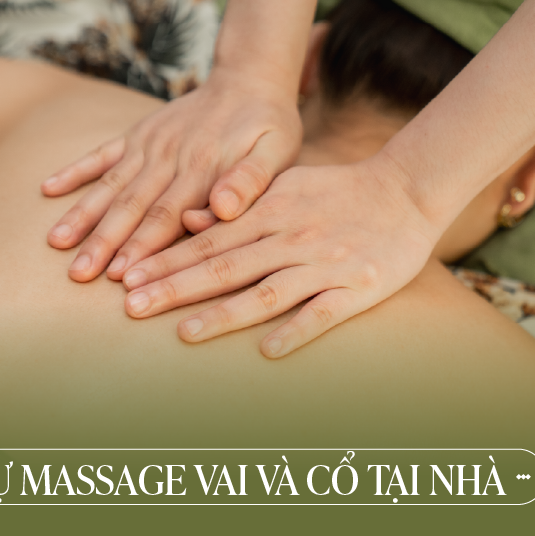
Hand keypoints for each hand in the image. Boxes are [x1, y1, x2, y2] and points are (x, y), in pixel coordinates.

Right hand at [41, 67, 301, 281]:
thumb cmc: (269, 126)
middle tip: (78, 274)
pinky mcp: (138, 134)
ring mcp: (149, 144)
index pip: (167, 215)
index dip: (142, 247)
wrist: (249, 77)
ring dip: (82, 214)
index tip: (120, 276)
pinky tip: (47, 189)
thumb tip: (223, 209)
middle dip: (103, 242)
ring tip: (55, 243)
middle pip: (131, 205)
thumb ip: (251, 181)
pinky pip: (100, 153)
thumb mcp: (277, 152)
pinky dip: (74, 170)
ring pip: (110, 184)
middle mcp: (169, 157)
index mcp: (202, 169)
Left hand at [119, 159, 440, 357]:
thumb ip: (241, 205)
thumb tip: (190, 219)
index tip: (129, 279)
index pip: (209, 240)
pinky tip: (268, 351)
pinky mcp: (358, 287)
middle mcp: (291, 238)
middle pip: (226, 266)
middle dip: (176, 287)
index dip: (167, 260)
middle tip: (132, 308)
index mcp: (271, 212)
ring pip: (267, 291)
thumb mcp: (285, 185)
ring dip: (223, 313)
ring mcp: (324, 264)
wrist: (405, 191)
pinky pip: (323, 312)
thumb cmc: (337, 191)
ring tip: (184, 333)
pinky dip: (297, 329)